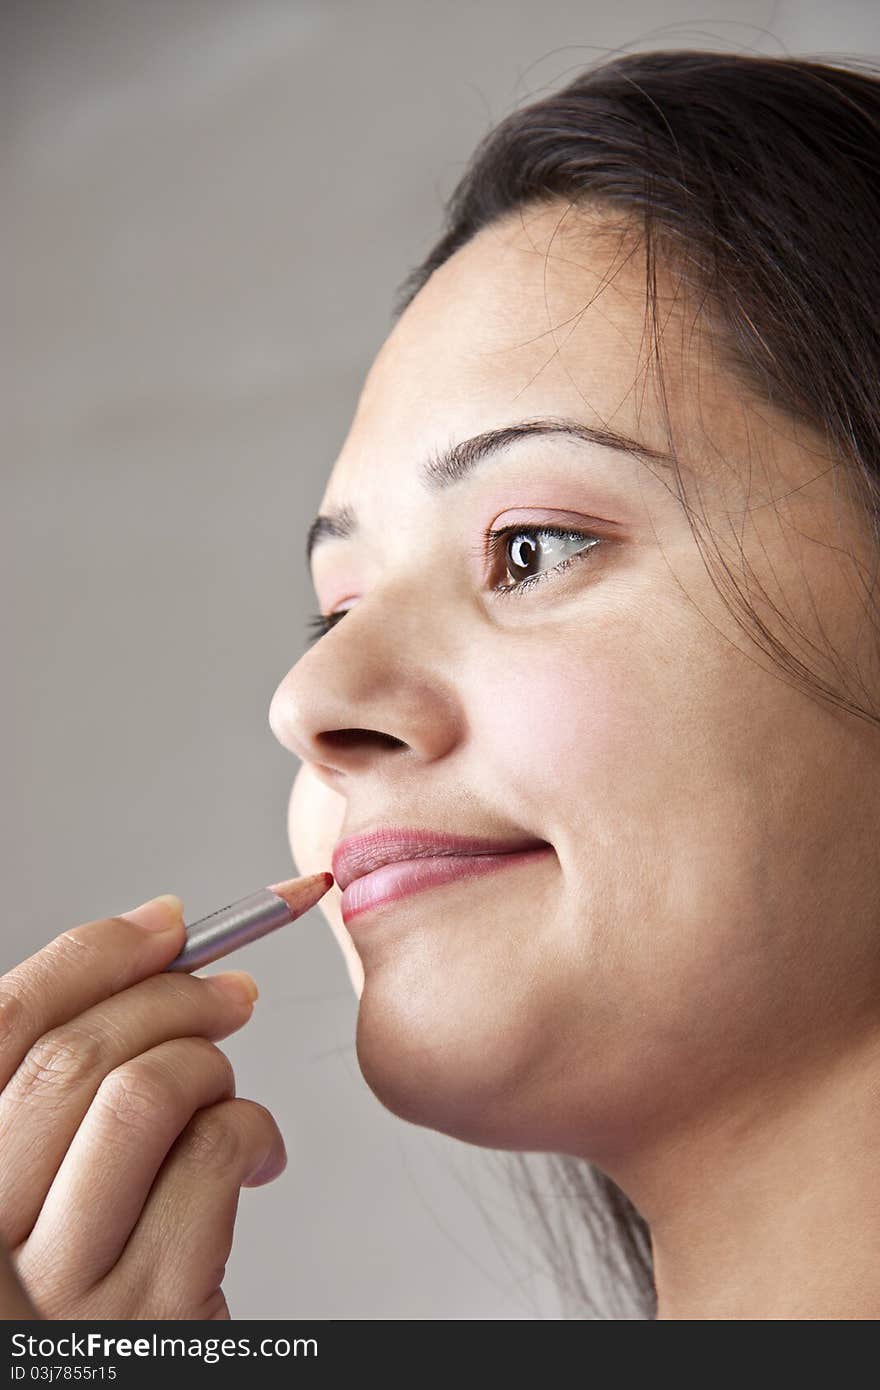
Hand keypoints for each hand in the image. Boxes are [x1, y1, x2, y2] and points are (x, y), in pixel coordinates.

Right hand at [0, 895, 285, 1318]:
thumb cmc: (101, 1254)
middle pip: (75, 1055)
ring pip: (145, 1094)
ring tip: (223, 1091)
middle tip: (230, 997)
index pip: (1, 1025)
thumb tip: (156, 934)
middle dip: (175, 998)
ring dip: (210, 1067)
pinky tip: (253, 1155)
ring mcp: (60, 1286)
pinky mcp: (151, 1315)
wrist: (136, 1364)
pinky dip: (253, 1129)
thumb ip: (68, 1067)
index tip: (166, 923)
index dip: (90, 955)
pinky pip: (214, 1155)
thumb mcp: (50, 1162)